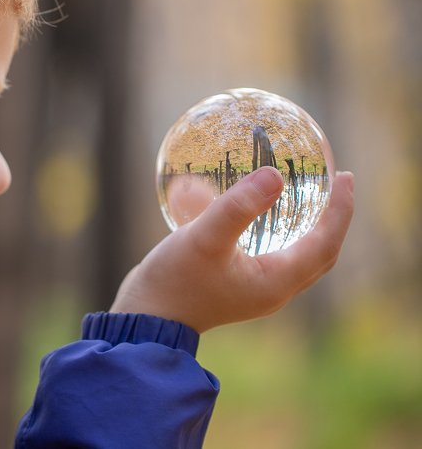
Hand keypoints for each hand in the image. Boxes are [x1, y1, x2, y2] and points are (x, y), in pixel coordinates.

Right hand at [110, 167, 354, 332]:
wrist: (145, 316)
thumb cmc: (174, 280)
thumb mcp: (205, 238)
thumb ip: (239, 207)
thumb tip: (276, 175)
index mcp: (276, 281)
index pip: (326, 244)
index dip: (340, 210)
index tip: (346, 177)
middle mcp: (273, 289)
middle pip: (320, 253)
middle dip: (333, 218)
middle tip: (337, 183)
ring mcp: (254, 288)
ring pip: (298, 255)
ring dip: (310, 225)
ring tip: (309, 195)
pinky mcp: (236, 284)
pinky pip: (272, 254)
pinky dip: (280, 231)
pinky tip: (260, 212)